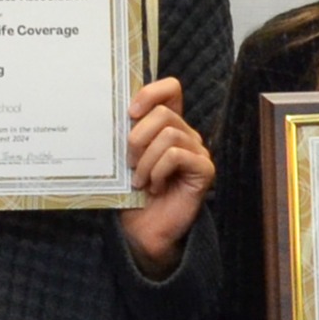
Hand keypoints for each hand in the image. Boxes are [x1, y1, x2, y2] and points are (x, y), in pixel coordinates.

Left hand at [120, 79, 214, 271]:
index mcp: (168, 126)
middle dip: (138, 138)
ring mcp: (197, 152)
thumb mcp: (124, 157)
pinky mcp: (204, 170)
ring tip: (140, 180)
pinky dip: (159, 170)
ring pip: (169, 135)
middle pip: (163, 114)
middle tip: (129, 163)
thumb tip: (114, 111)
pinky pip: (177, 155)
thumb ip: (126, 132)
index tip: (130, 113)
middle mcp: (186, 135)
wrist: (142, 230)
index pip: (170, 89)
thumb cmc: (132, 194)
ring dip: (146, 160)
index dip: (151, 93)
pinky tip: (155, 187)